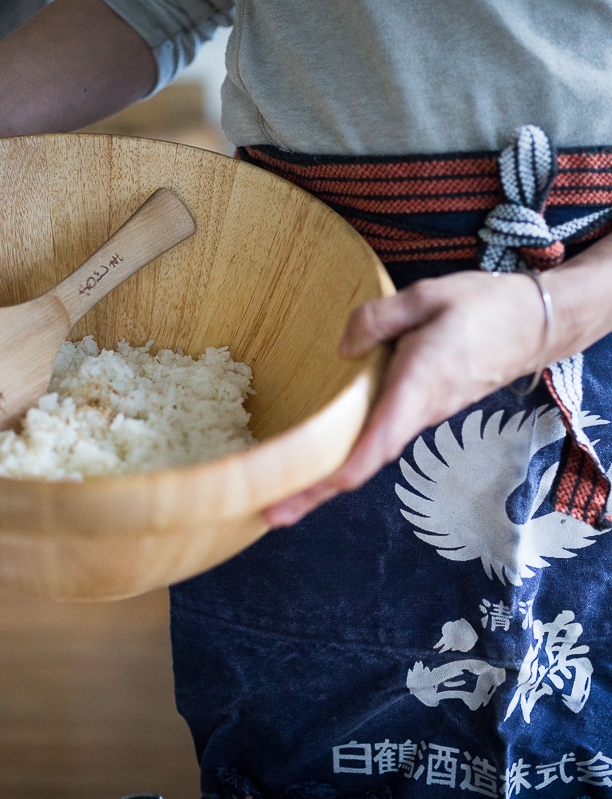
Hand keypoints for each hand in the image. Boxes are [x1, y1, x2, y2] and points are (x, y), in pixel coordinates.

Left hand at [265, 270, 547, 526]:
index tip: (303, 493)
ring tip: (286, 494)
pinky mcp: (425, 409)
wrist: (536, 324)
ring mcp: (424, 415)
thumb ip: (379, 318)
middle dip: (319, 490)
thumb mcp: (428, 295)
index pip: (376, 440)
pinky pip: (382, 438)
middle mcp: (420, 410)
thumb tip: (342, 349)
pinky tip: (325, 454)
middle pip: (365, 461)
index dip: (339, 471)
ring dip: (330, 477)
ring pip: (372, 453)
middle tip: (272, 514)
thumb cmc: (483, 306)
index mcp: (418, 382)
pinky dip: (349, 455)